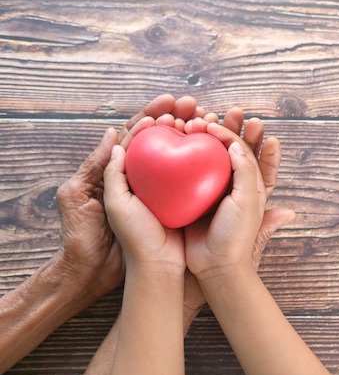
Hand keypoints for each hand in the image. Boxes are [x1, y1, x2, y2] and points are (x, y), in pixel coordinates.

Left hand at [53, 95, 208, 298]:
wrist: (122, 272)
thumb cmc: (94, 237)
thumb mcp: (87, 199)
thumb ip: (103, 169)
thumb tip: (113, 135)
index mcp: (119, 172)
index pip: (135, 135)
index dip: (152, 115)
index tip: (171, 102)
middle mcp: (142, 178)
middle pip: (161, 140)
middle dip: (178, 118)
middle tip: (195, 106)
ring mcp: (162, 191)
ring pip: (179, 155)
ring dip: (193, 136)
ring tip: (208, 121)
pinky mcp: (178, 204)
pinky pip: (192, 178)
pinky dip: (203, 162)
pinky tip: (215, 150)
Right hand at [184, 117, 289, 283]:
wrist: (213, 266)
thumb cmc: (235, 234)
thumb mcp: (247, 200)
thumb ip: (246, 170)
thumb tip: (235, 142)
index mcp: (252, 186)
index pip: (255, 154)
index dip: (254, 136)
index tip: (250, 122)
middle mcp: (232, 184)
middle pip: (233, 149)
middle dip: (232, 128)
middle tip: (229, 112)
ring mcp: (210, 189)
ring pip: (209, 155)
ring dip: (207, 136)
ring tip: (202, 120)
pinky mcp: (190, 196)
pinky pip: (187, 169)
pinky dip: (185, 153)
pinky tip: (181, 137)